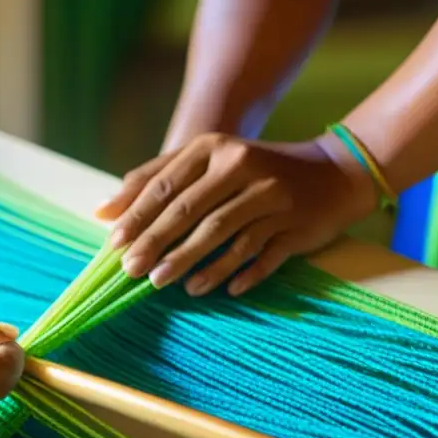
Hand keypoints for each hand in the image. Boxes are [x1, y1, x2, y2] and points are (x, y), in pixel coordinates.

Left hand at [95, 133, 377, 296]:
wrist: (334, 173)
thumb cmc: (254, 170)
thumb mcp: (207, 162)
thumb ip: (155, 179)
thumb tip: (103, 209)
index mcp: (214, 148)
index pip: (166, 185)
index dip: (138, 215)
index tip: (114, 243)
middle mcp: (243, 166)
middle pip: (190, 211)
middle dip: (156, 243)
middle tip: (131, 270)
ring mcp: (272, 196)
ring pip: (223, 234)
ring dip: (190, 262)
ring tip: (163, 283)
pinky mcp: (296, 224)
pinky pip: (261, 254)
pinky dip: (238, 273)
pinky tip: (217, 290)